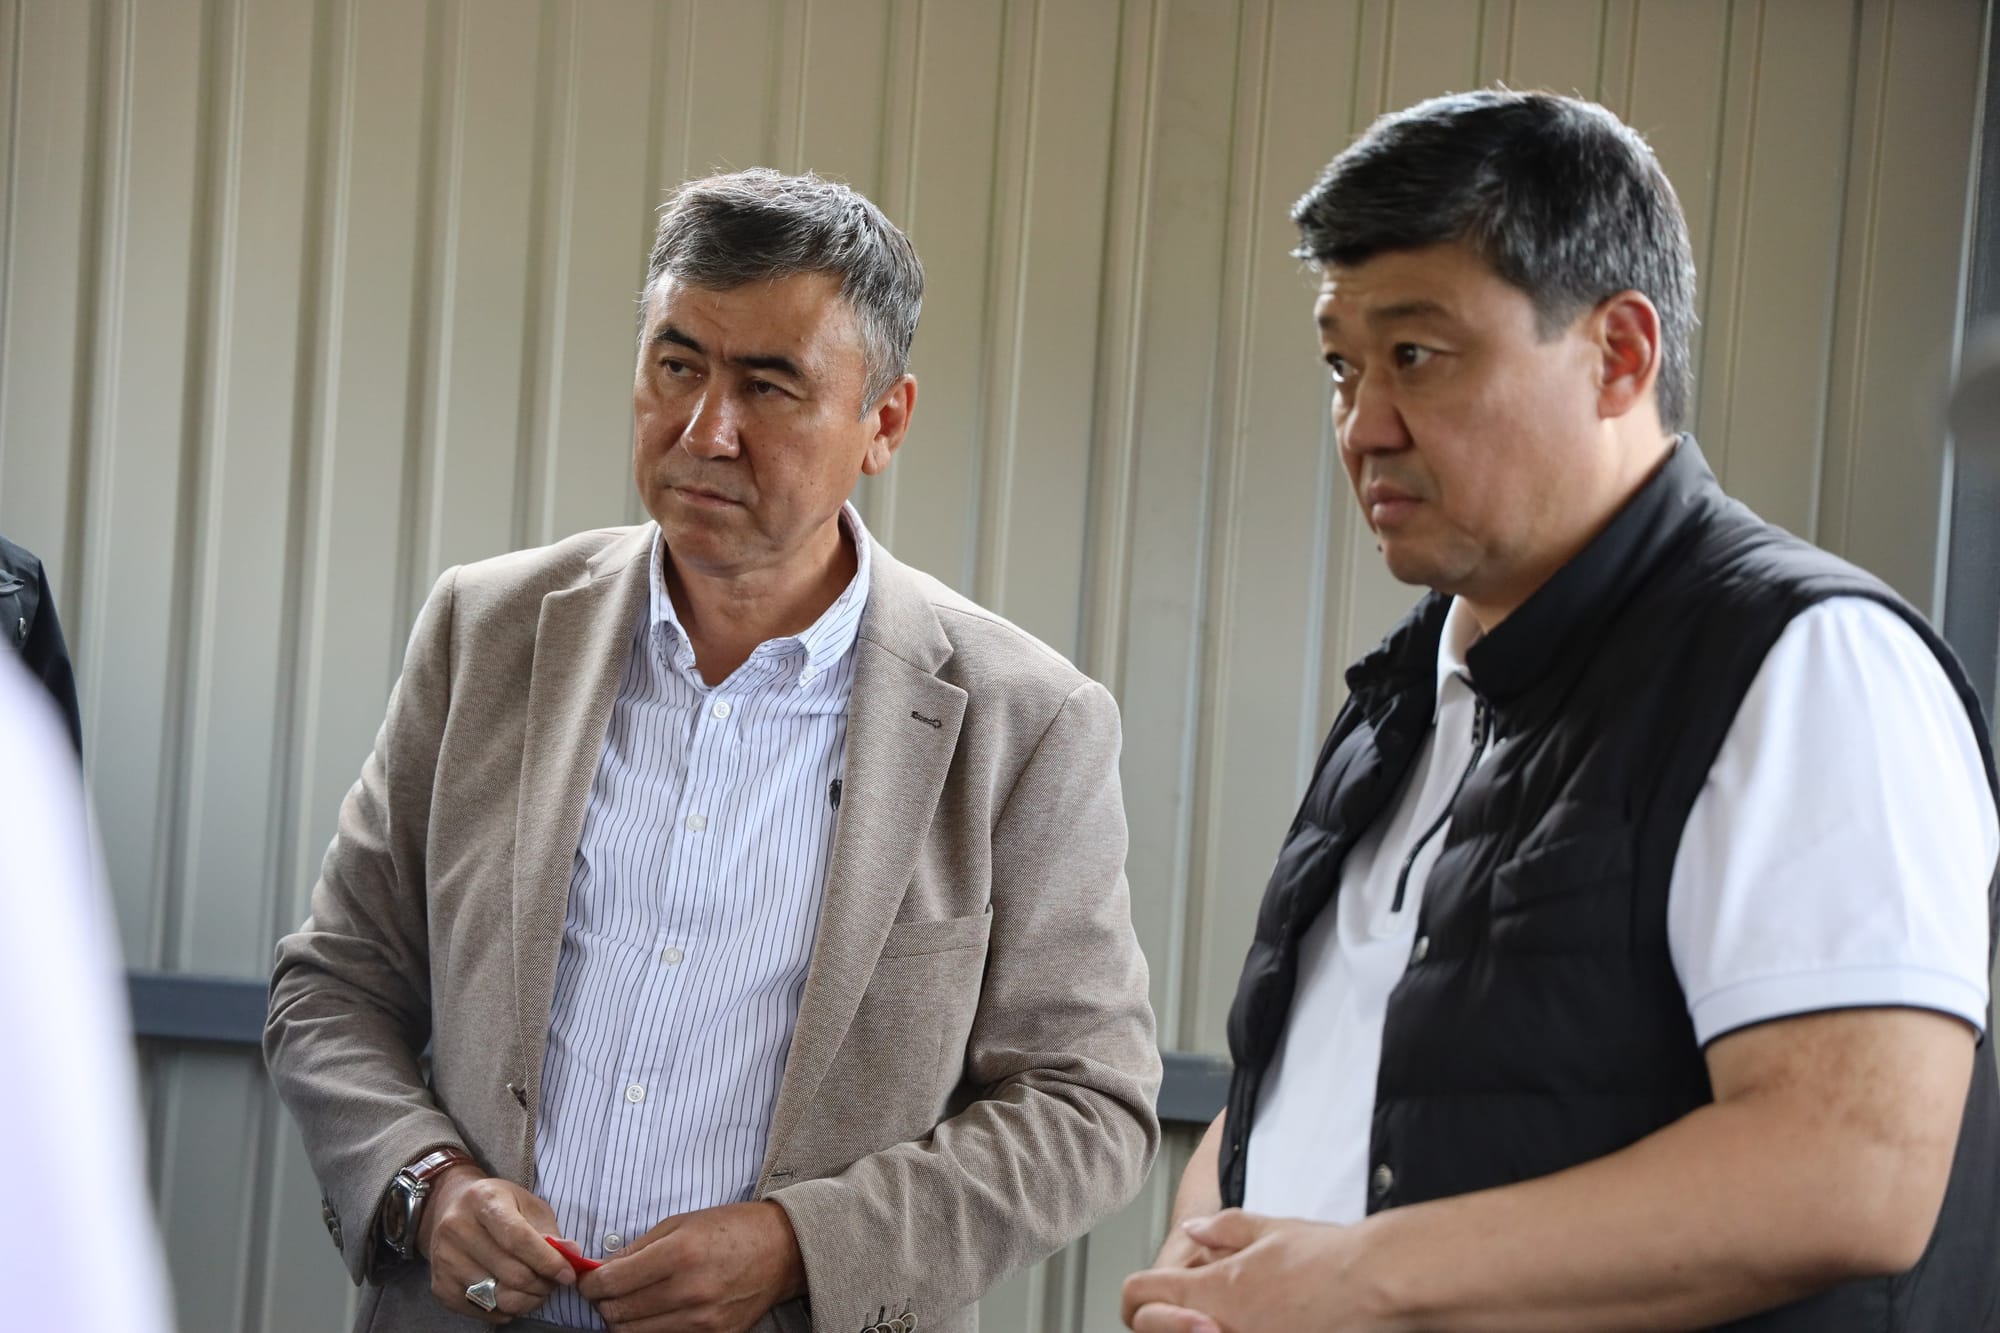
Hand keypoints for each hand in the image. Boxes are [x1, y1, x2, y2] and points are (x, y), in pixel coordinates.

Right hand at [419, 1165, 576, 1323]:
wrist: (451, 1207)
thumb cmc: (498, 1205)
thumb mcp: (528, 1204)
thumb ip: (550, 1230)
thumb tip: (571, 1256)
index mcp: (483, 1200)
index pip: (518, 1239)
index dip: (547, 1261)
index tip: (567, 1275)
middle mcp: (457, 1228)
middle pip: (510, 1273)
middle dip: (542, 1285)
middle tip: (553, 1283)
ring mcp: (445, 1259)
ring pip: (497, 1296)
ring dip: (526, 1300)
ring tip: (536, 1289)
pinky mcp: (439, 1285)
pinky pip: (480, 1311)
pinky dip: (504, 1311)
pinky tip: (512, 1296)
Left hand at [579, 1200, 805, 1332]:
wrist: (782, 1249)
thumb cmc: (732, 1228)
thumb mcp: (681, 1222)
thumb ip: (638, 1248)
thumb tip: (602, 1270)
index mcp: (679, 1254)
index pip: (611, 1282)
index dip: (590, 1283)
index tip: (589, 1280)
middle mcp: (689, 1291)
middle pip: (618, 1314)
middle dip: (603, 1303)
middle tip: (606, 1291)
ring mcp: (702, 1320)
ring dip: (623, 1320)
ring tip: (630, 1302)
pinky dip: (650, 1329)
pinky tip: (654, 1313)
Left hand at [1121, 1210, 1402, 1332]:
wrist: (1373, 1285)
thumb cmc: (1327, 1257)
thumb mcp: (1268, 1229)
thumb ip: (1223, 1231)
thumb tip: (1194, 1231)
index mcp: (1210, 1288)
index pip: (1139, 1294)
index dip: (1143, 1290)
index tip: (1157, 1289)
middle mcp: (1218, 1325)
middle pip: (1153, 1329)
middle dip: (1164, 1319)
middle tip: (1191, 1310)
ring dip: (1197, 1327)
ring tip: (1227, 1314)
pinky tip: (1258, 1324)